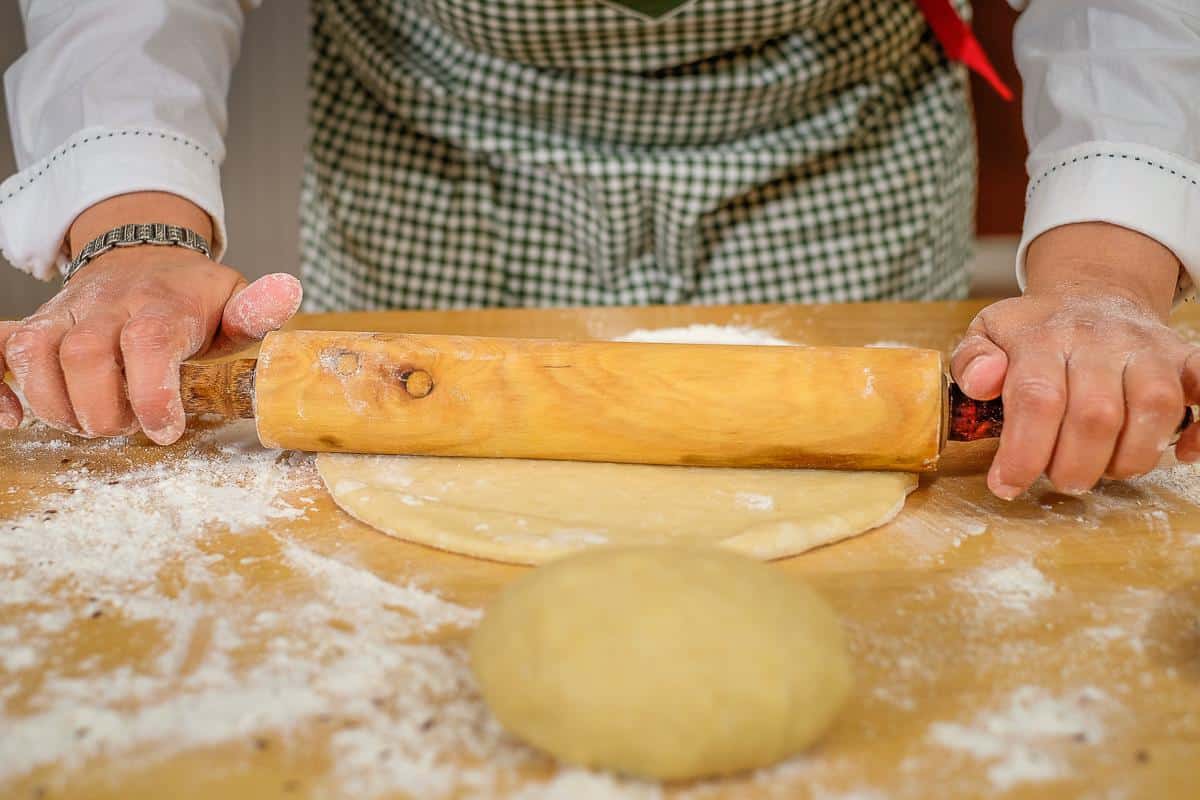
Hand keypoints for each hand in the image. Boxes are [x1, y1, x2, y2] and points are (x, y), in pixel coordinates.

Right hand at [0, 248, 300, 443]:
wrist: (141, 253)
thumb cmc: (189, 293)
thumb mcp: (232, 298)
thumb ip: (257, 308)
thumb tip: (288, 294)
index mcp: (159, 306)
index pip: (148, 343)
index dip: (152, 392)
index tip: (165, 430)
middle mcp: (104, 308)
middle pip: (84, 355)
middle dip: (102, 407)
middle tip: (126, 427)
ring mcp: (62, 315)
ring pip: (33, 354)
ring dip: (54, 404)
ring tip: (86, 424)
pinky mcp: (33, 325)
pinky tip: (12, 420)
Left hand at [950, 223, 1198, 498]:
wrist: (1095, 292)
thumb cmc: (1035, 330)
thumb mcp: (987, 334)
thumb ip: (972, 360)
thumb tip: (983, 382)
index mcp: (1043, 338)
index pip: (1037, 400)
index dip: (1024, 453)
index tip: (1008, 486)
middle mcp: (1099, 340)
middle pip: (1096, 415)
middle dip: (1075, 465)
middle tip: (1061, 480)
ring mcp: (1147, 348)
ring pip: (1154, 408)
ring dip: (1129, 458)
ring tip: (1103, 470)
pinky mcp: (1183, 357)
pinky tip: (1179, 452)